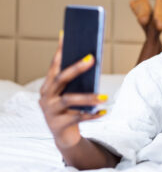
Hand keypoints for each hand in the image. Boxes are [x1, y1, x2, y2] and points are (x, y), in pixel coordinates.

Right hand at [39, 32, 107, 148]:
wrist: (63, 135)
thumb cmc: (69, 109)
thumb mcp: (69, 93)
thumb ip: (76, 81)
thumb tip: (91, 59)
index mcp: (48, 86)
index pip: (54, 65)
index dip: (59, 51)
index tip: (65, 36)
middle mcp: (46, 96)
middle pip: (61, 78)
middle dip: (76, 67)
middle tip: (92, 58)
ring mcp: (50, 111)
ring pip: (69, 100)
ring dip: (88, 97)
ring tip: (105, 96)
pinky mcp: (59, 125)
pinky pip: (78, 118)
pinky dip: (92, 115)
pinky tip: (104, 112)